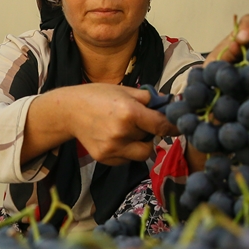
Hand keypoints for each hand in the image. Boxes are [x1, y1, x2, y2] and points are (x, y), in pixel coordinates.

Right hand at [23, 83, 177, 165]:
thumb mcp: (123, 89)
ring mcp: (113, 148)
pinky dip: (127, 151)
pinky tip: (115, 138)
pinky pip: (127, 159)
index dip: (173, 126)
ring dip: (140, 144)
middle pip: (152, 139)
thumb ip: (147, 98)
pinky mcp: (106, 158)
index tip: (180, 127)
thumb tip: (169, 104)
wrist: (68, 111)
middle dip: (149, 131)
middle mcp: (122, 133)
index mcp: (129, 112)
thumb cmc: (97, 96)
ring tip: (127, 131)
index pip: (161, 125)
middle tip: (137, 121)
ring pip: (142, 153)